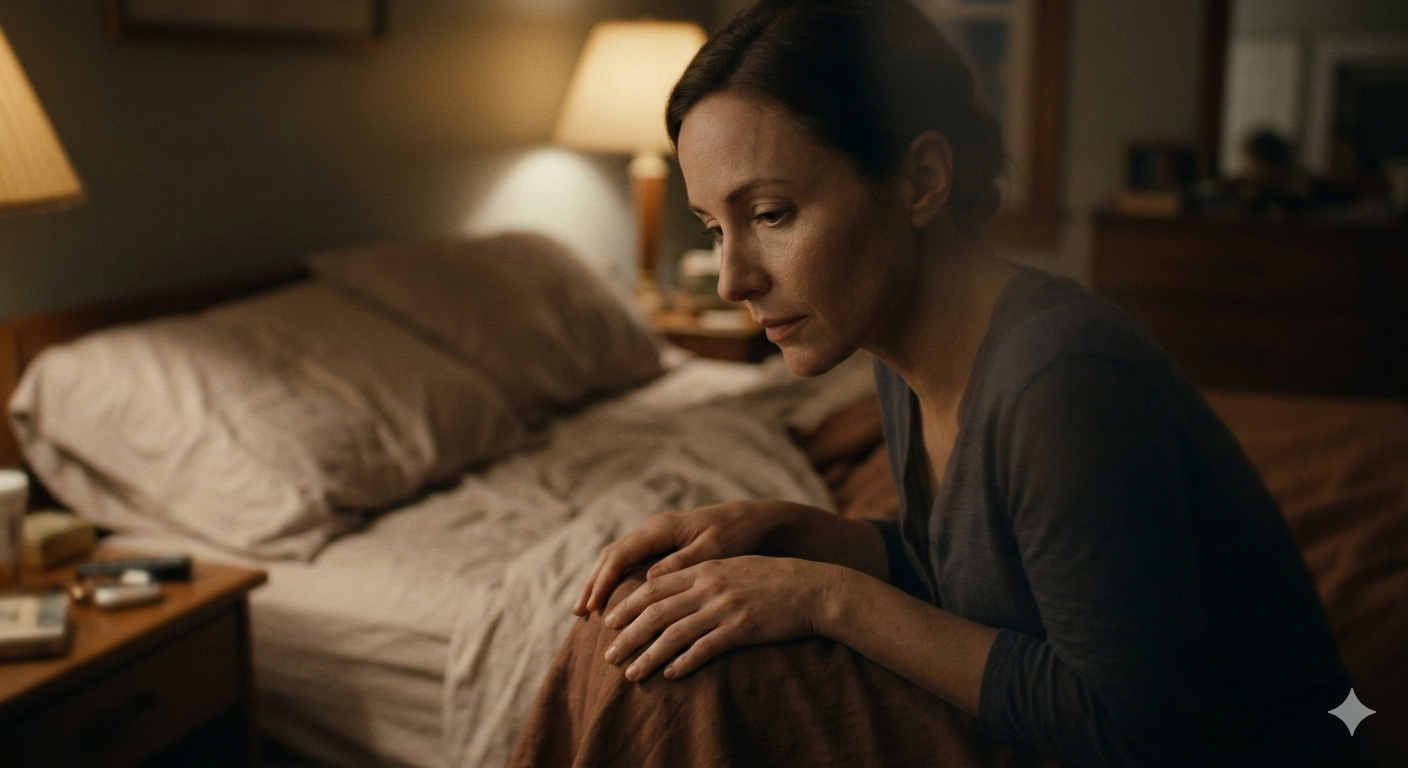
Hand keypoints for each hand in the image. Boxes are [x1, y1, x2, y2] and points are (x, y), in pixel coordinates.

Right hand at [573, 501, 800, 615]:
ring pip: (617, 560)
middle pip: (611, 557)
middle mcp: (653, 530)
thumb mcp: (713, 549)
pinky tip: (612, 601)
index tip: (593, 607)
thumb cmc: (736, 534)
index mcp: (661, 529)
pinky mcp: (662, 546)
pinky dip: (615, 581)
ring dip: (600, 583)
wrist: (752, 519)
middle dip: (593, 584)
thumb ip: (682, 563)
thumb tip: (650, 580)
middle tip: (579, 614)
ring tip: (586, 611)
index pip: (619, 555)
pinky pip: (629, 563)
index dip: (603, 582)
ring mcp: (655, 537)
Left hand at [601, 555, 836, 681]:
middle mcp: (709, 586)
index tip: (610, 622)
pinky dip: (684, 663)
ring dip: (648, 656)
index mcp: (704, 568)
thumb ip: (702, 575)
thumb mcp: (733, 566)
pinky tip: (670, 675)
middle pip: (656, 612)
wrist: (813, 589)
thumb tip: (667, 586)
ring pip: (674, 634)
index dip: (628, 605)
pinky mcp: (741, 629)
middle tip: (608, 654)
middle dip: (628, 635)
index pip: (655, 587)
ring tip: (632, 673)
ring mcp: (725, 607)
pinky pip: (704, 649)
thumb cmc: (773, 578)